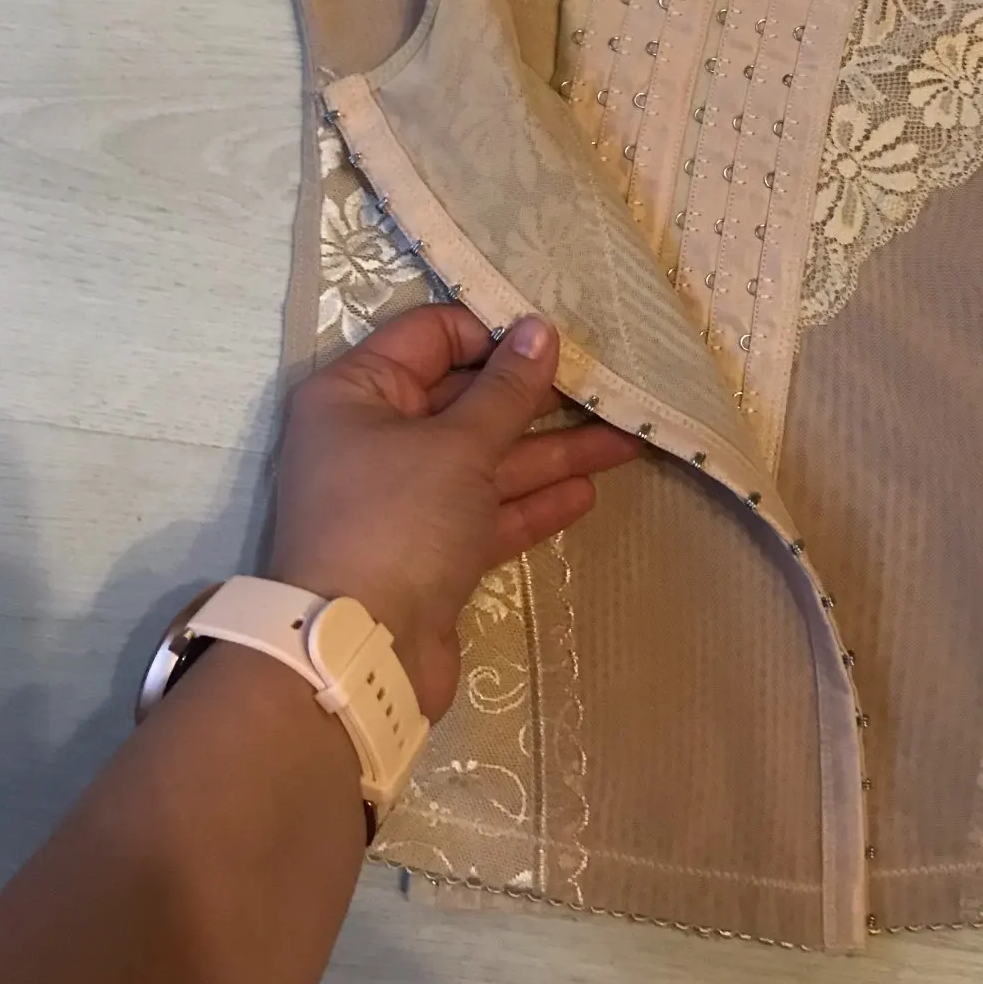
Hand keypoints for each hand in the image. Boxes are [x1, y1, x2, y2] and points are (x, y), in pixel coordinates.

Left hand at [267, 305, 638, 717]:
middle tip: (605, 383)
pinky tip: (587, 490)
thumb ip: (506, 389)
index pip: (431, 336)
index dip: (492, 331)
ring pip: (487, 460)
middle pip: (465, 400)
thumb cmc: (396, 522)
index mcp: (356, 394)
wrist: (361, 654)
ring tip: (626, 438)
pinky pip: (488, 512)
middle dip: (536, 395)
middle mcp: (375, 439)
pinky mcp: (432, 552)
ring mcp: (404, 499)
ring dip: (552, 450)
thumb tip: (538, 329)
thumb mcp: (457, 445)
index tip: (554, 335)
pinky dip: (533, 502)